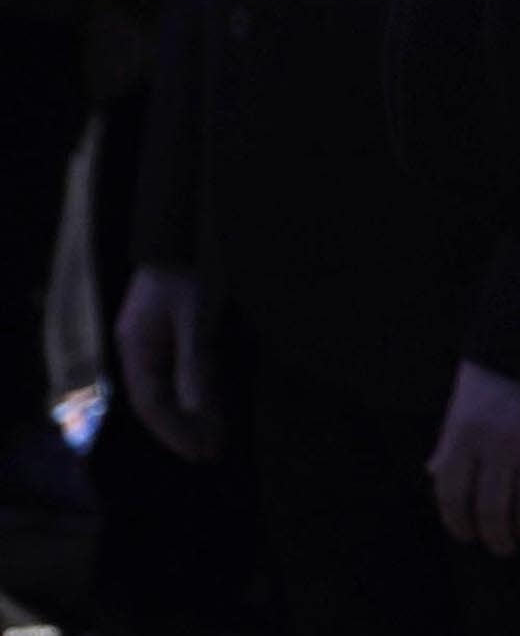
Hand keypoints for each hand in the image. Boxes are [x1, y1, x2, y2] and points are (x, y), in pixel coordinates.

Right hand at [113, 265, 217, 462]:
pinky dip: (187, 397)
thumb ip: (196, 363)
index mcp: (136, 352)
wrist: (179, 236)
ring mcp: (145, 347)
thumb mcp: (196, 319)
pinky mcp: (160, 340)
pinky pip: (170, 379)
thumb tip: (203, 410)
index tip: (205, 453)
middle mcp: (135, 355)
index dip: (179, 433)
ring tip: (212, 439)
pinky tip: (205, 407)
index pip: (154, 407)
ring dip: (186, 417)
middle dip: (183, 431)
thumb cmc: (188, 275)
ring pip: (162, 394)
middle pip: (156, 405)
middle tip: (212, 454)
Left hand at [426, 359, 519, 555]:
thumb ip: (451, 436)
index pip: (452, 497)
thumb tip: (434, 472)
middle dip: (498, 538)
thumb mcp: (467, 393)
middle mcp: (500, 443)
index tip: (468, 536)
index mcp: (465, 432)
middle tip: (504, 547)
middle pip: (493, 511)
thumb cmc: (506, 361)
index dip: (459, 525)